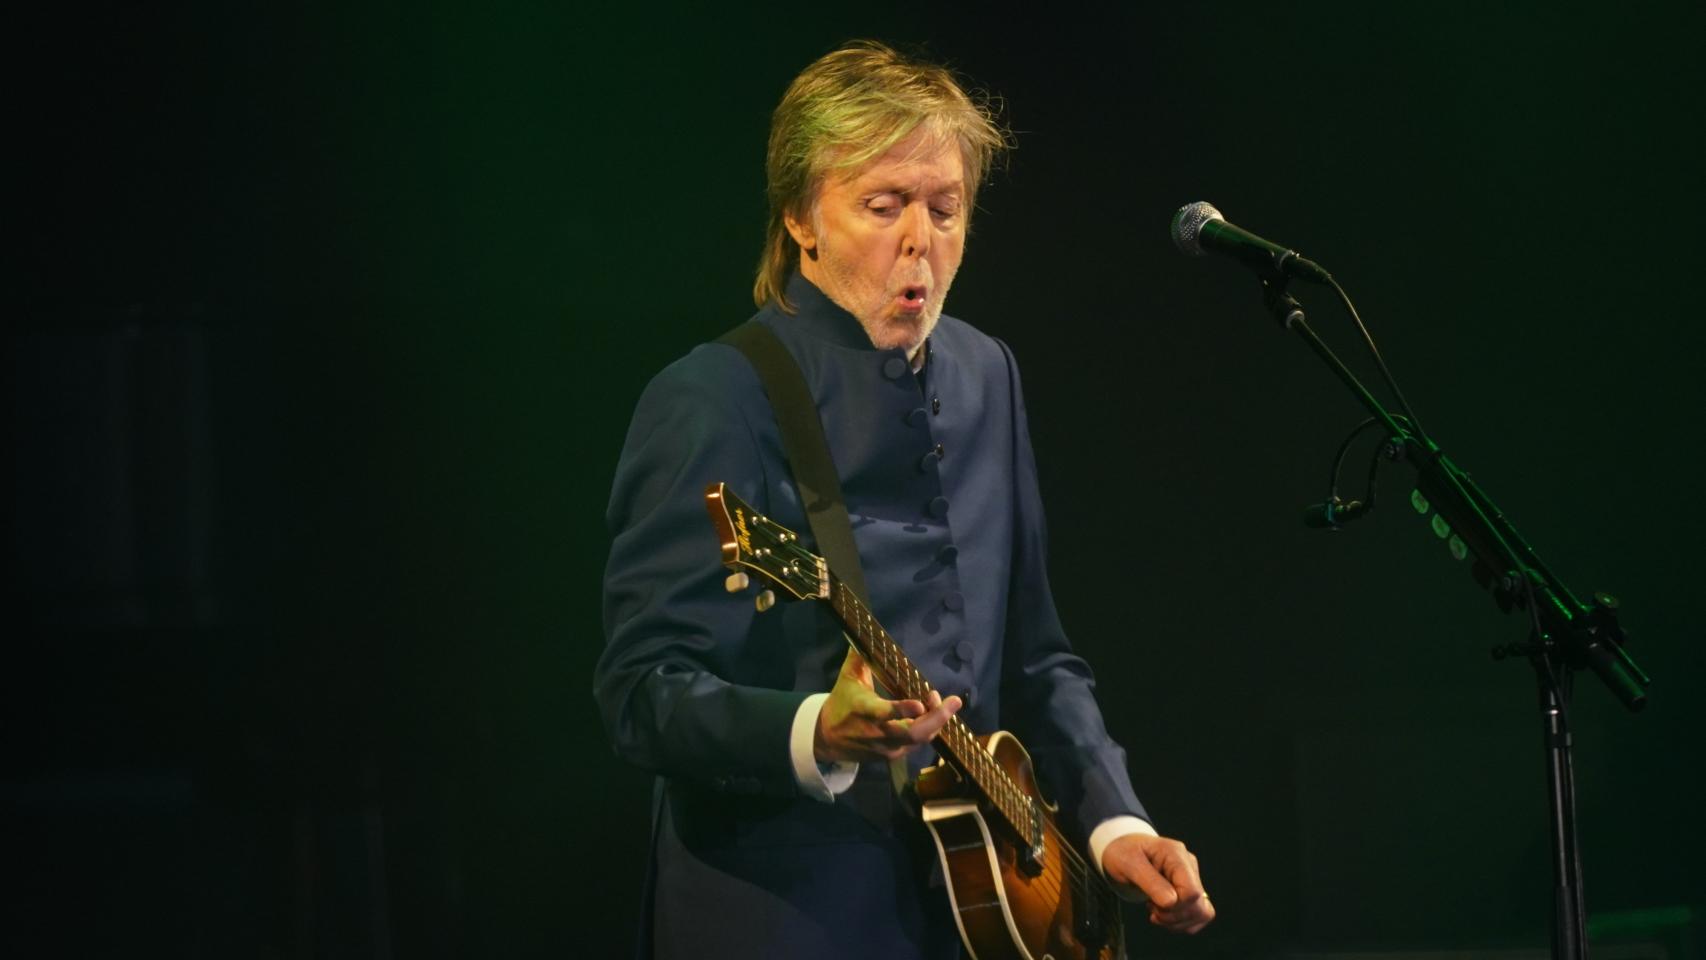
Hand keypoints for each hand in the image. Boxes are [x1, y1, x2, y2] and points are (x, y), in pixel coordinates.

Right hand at [814, 646, 961, 763]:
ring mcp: (887, 747)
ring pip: (919, 739)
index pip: (885, 713)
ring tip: (946, 703)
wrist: (828, 739)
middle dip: (937, 718)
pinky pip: (918, 743)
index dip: (903, 711)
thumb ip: (859, 657)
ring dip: (937, 721)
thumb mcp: (847, 678)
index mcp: (864, 711)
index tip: (920, 704)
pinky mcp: (894, 755)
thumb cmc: (841, 702)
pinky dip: (930, 729)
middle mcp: (878, 733)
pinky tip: (935, 714)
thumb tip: (866, 631)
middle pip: (913, 733)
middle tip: (954, 702)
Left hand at [1101, 833, 1214, 933]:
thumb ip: (1151, 882)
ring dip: (1177, 922)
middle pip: (1198, 905)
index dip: (1174, 906)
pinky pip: (1198, 915)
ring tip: (1156, 912)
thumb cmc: (1124, 853)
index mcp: (1175, 854)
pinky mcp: (1190, 891)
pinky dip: (1180, 923)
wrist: (1122, 852)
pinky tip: (1163, 914)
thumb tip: (1171, 902)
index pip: (1191, 891)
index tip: (1152, 903)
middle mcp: (1189, 865)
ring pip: (1202, 913)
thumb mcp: (1129, 864)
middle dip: (1172, 916)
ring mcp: (1192, 878)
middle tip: (1151, 908)